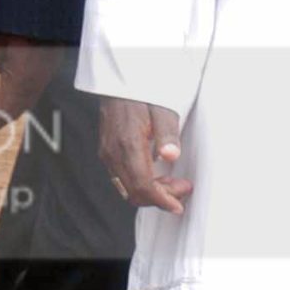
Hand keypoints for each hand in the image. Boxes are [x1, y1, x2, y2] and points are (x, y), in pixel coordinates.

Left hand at [0, 33, 60, 140]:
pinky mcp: (47, 64)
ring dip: (2, 111)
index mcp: (22, 79)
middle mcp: (36, 82)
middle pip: (13, 113)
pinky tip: (0, 92)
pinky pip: (29, 91)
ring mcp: (44, 74)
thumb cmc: (16, 15)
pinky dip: (12, 98)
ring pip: (22, 103)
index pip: (2, 115)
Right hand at [98, 98, 191, 215]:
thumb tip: (171, 155)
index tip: (177, 205)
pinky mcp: (107, 152)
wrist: (118, 83)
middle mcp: (113, 153)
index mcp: (128, 144)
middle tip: (182, 189)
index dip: (161, 200)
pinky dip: (140, 184)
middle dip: (160, 198)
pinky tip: (156, 176)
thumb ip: (167, 134)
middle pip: (135, 192)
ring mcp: (107, 154)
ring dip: (151, 192)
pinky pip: (121, 179)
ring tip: (172, 184)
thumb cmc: (141, 94)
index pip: (143, 186)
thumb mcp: (162, 109)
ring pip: (127, 188)